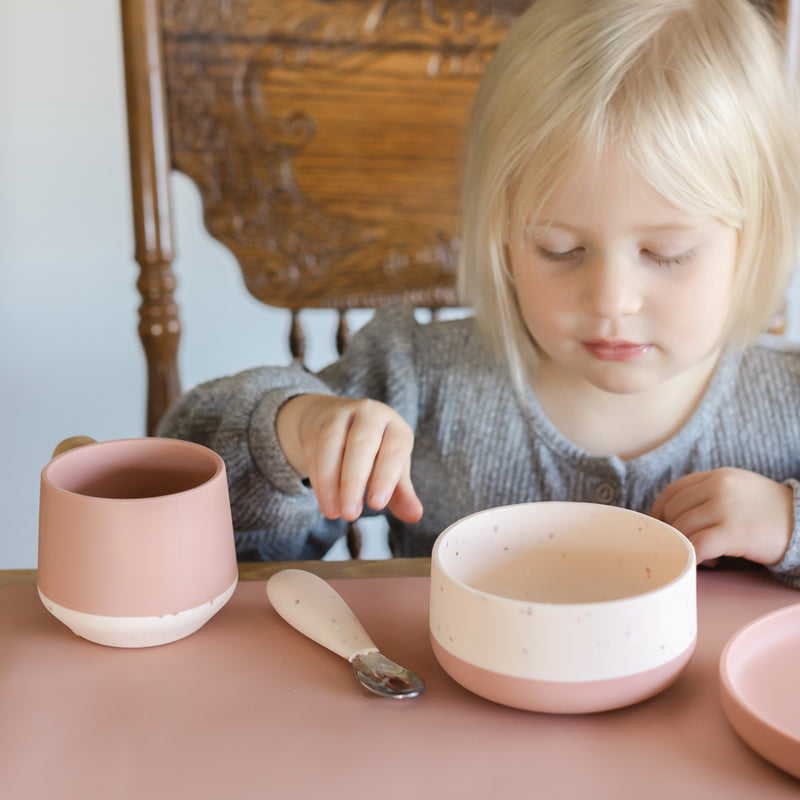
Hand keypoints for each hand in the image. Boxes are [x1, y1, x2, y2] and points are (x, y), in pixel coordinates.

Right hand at [276, 393, 422, 523]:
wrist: (340, 422)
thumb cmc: (374, 451)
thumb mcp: (391, 468)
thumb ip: (401, 493)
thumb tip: (415, 516)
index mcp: (395, 426)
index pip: (394, 450)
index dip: (386, 478)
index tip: (376, 506)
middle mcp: (370, 414)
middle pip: (361, 445)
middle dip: (354, 482)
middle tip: (350, 515)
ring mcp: (341, 415)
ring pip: (331, 445)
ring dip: (330, 482)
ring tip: (333, 512)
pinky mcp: (317, 423)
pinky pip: (314, 449)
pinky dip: (318, 478)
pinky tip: (323, 499)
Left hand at [650, 468, 791, 565]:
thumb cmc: (769, 513)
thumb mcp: (738, 490)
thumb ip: (708, 494)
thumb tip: (672, 515)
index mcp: (717, 476)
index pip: (673, 490)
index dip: (660, 510)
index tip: (659, 526)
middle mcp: (718, 487)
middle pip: (674, 510)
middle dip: (673, 531)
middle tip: (687, 545)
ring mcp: (726, 508)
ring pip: (683, 528)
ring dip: (687, 546)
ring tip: (706, 555)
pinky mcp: (734, 532)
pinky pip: (698, 546)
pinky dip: (696, 557)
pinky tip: (710, 562)